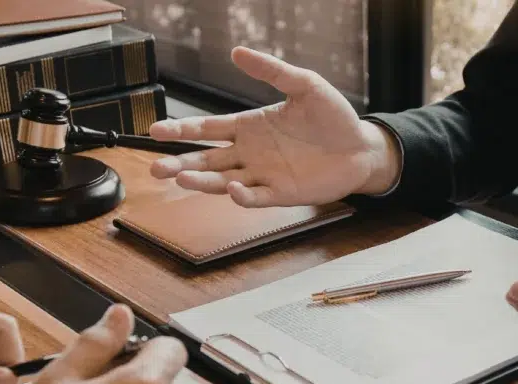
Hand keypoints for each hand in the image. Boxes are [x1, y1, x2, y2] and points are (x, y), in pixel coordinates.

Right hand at [148, 46, 400, 206]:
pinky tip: (234, 189)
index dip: (181, 130)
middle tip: (157, 168)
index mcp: (249, 126)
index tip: (156, 131)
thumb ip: (272, 71)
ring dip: (202, 181)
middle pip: (206, 159)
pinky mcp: (281, 194)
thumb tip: (237, 53)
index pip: (207, 128)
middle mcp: (249, 153)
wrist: (361, 148)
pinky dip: (242, 195)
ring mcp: (263, 175)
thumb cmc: (332, 116)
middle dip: (180, 162)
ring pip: (222, 181)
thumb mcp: (305, 85)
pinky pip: (255, 197)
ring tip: (181, 178)